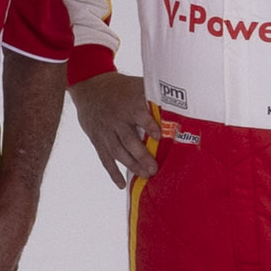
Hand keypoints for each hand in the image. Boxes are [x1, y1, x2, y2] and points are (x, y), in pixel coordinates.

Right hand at [68, 75, 154, 189]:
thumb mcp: (135, 85)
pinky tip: (121, 184)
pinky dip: (113, 172)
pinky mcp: (98, 140)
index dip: (148, 125)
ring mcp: (106, 131)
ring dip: (131, 165)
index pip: (139, 115)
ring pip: (118, 151)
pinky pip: (105, 158)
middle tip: (154, 168)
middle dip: (141, 155)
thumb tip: (180, 100)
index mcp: (128, 104)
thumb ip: (153, 94)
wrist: (90, 87)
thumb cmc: (120, 89)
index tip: (158, 136)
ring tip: (145, 175)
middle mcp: (116, 119)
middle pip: (128, 139)